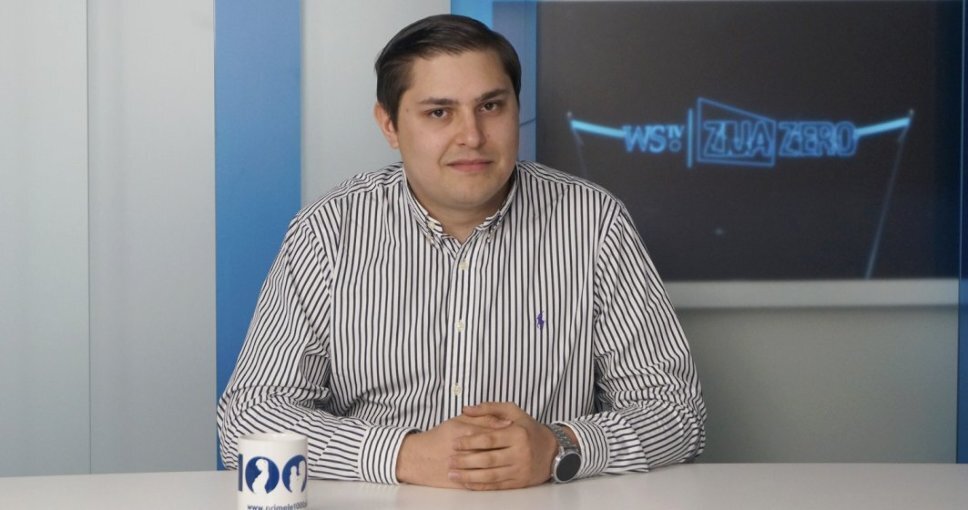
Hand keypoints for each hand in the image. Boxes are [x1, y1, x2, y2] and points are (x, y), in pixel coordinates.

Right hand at [396, 414, 511, 487]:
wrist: (417, 458)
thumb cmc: (440, 436)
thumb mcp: (458, 421)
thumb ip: (481, 417)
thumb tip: (505, 421)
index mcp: (460, 431)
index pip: (489, 431)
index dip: (505, 431)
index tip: (518, 430)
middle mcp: (460, 448)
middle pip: (490, 449)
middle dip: (507, 449)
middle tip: (522, 447)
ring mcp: (459, 465)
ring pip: (486, 467)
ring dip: (502, 465)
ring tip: (513, 460)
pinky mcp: (458, 480)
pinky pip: (478, 481)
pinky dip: (492, 479)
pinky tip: (501, 474)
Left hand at [448, 402, 559, 490]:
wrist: (553, 450)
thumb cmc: (528, 429)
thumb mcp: (513, 411)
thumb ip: (489, 408)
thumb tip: (466, 409)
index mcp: (517, 434)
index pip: (489, 439)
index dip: (470, 442)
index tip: (455, 443)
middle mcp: (520, 453)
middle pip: (488, 459)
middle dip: (466, 461)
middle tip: (450, 460)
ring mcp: (520, 470)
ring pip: (490, 476)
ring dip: (469, 476)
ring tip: (452, 474)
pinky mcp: (519, 483)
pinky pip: (496, 486)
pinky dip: (480, 486)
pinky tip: (466, 483)